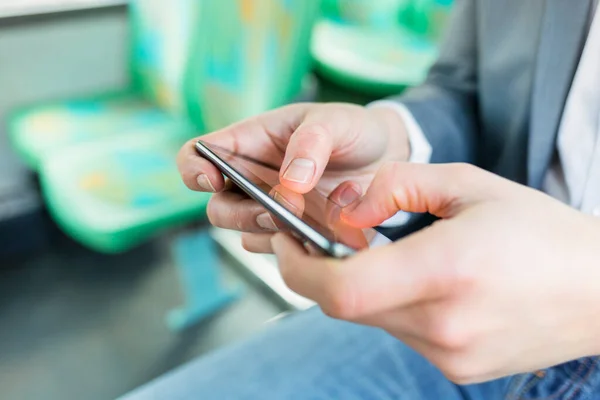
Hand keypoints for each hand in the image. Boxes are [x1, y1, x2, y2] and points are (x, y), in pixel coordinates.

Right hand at [177, 103, 408, 252]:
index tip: (213, 179)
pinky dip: (296, 248)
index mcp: (250, 143)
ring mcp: (272, 210)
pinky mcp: (295, 234)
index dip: (194, 169)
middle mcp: (252, 180)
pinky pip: (279, 251)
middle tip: (275, 212)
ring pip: (247, 234)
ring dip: (270, 233)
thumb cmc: (351, 130)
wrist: (387, 156)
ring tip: (307, 221)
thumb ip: (311, 144)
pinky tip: (322, 234)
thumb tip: (289, 185)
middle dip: (240, 214)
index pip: (197, 155)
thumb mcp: (335, 121)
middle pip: (218, 208)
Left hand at [271, 162, 599, 383]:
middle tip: (319, 240)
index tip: (285, 240)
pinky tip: (421, 283)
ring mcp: (450, 355)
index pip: (341, 289)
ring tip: (387, 256)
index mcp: (446, 270)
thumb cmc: (540, 230)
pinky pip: (400, 334)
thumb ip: (397, 185)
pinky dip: (393, 306)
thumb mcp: (468, 183)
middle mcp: (444, 323)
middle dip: (321, 271)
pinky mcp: (456, 370)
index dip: (297, 267)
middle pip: (346, 304)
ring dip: (361, 287)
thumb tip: (349, 209)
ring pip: (371, 319)